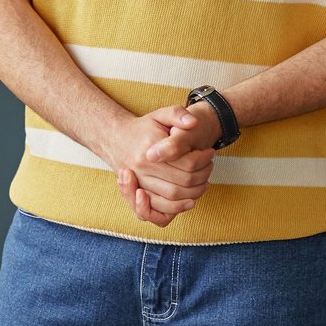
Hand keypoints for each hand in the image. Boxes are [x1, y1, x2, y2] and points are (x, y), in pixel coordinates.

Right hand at [103, 106, 214, 227]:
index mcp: (150, 150)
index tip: (210, 153)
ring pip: (172, 197)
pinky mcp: (136, 196)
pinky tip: (189, 201)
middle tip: (210, 167)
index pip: (186, 162)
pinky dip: (175, 209)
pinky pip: (157, 211)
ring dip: (194, 193)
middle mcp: (142, 170)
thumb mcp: (159, 114)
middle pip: (182, 181)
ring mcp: (138, 184)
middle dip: (202, 176)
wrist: (115, 139)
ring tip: (204, 183)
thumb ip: (177, 114)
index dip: (203, 159)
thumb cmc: (142, 128)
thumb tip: (193, 123)